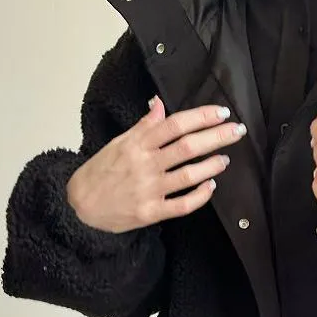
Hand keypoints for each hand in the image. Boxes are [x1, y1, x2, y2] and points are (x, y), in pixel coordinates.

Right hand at [67, 96, 246, 232]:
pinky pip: (182, 205)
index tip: (221, 112)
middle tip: (237, 130)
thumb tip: (159, 103)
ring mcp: (149, 190)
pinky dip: (200, 196)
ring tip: (225, 159)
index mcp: (136, 144)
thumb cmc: (100, 172)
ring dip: (212, 165)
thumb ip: (142, 126)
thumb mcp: (118, 142)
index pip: (174, 124)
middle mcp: (145, 165)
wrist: (79, 207)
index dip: (201, 117)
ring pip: (189, 175)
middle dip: (216, 137)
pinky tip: (211, 186)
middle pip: (187, 147)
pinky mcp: (151, 213)